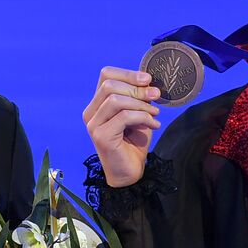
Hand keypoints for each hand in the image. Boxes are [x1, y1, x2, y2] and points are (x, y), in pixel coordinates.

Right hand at [83, 67, 161, 186]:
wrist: (130, 174)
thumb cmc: (133, 144)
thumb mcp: (138, 115)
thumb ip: (139, 98)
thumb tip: (148, 82)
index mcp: (97, 105)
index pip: (106, 75)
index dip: (128, 73)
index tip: (148, 79)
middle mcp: (91, 113)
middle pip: (109, 85)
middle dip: (137, 88)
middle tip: (156, 96)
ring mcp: (93, 125)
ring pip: (116, 100)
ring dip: (141, 104)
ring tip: (155, 113)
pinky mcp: (101, 136)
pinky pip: (124, 117)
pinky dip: (143, 117)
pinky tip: (154, 125)